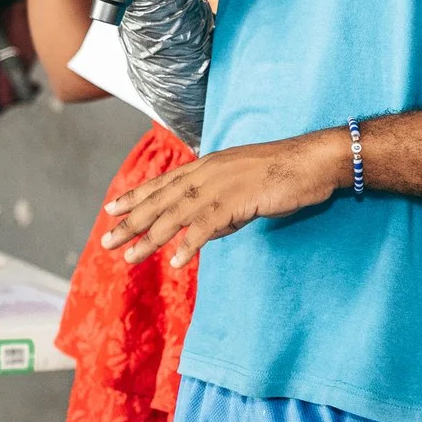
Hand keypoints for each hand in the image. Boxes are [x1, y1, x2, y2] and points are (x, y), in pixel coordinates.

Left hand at [100, 131, 345, 266]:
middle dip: (131, 222)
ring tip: (130, 257)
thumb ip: (220, 209)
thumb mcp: (243, 188)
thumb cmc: (283, 174)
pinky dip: (190, 243)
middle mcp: (208, 173)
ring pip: (177, 215)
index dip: (136, 196)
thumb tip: (202, 234)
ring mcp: (222, 186)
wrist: (314, 160)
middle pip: (161, 201)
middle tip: (106, 240)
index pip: (163, 183)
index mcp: (208, 166)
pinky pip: (209, 225)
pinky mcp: (240, 200)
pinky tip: (176, 261)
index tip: (111, 210)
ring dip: (151, 238)